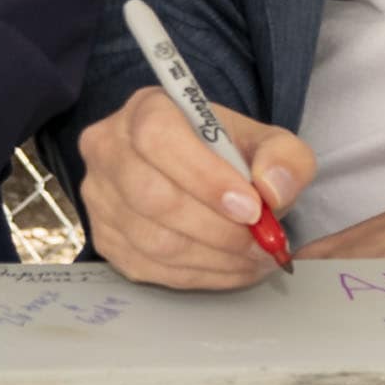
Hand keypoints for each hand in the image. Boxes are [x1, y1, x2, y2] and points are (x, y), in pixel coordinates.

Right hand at [75, 87, 313, 290]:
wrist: (202, 176)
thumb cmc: (229, 156)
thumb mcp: (268, 143)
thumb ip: (284, 158)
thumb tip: (273, 190)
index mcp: (145, 109)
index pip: (158, 138)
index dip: (204, 177)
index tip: (251, 207)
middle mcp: (108, 149)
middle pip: (151, 196)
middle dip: (216, 228)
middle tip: (261, 242)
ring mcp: (100, 197)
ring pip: (152, 240)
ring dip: (213, 257)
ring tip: (254, 258)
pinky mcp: (104, 238)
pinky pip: (151, 267)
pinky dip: (200, 275)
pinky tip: (231, 268)